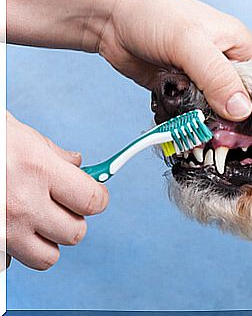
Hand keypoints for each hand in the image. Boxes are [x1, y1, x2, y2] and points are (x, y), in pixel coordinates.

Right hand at [6, 112, 108, 269]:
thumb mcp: (19, 134)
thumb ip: (54, 154)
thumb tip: (80, 165)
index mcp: (37, 170)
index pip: (93, 201)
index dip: (97, 199)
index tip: (93, 197)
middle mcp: (20, 204)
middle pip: (76, 233)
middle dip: (72, 220)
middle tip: (59, 207)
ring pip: (47, 258)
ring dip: (46, 241)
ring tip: (33, 222)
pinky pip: (9, 263)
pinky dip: (11, 250)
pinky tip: (4, 228)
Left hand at [7, 0, 251, 120]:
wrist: (110, 19)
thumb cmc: (154, 14)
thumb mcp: (190, 42)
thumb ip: (216, 76)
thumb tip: (240, 110)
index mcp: (238, 45)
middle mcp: (224, 64)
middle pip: (244, 100)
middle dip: (239, 121)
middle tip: (233, 140)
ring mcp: (202, 80)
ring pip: (218, 111)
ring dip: (211, 125)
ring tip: (207, 139)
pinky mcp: (183, 92)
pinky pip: (194, 114)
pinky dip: (191, 123)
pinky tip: (188, 131)